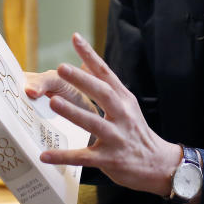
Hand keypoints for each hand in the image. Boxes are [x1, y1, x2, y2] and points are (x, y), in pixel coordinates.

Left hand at [38, 33, 181, 197]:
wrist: (158, 165)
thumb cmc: (136, 132)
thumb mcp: (127, 106)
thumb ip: (106, 87)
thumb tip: (84, 65)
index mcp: (125, 100)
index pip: (106, 73)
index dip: (91, 55)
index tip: (75, 38)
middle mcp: (122, 116)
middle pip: (103, 94)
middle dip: (82, 81)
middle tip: (61, 68)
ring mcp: (117, 138)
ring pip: (93, 123)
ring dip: (73, 112)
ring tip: (53, 102)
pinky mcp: (110, 159)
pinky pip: (83, 158)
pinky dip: (64, 156)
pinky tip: (45, 155)